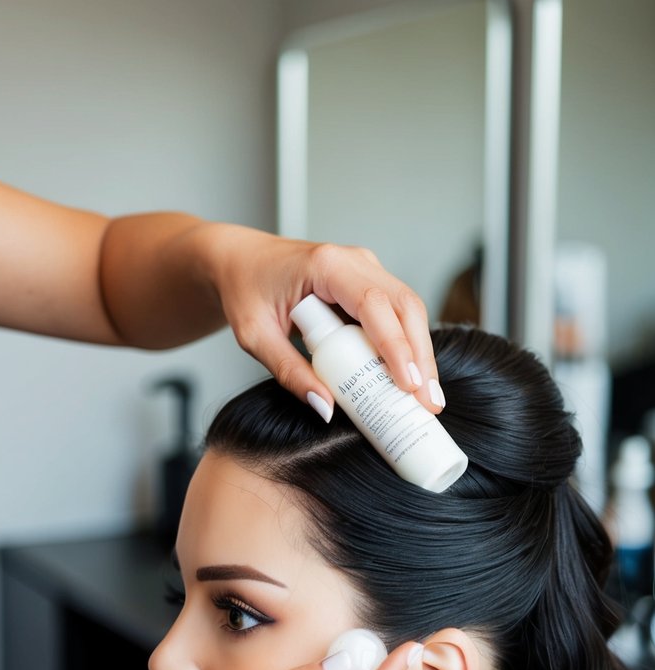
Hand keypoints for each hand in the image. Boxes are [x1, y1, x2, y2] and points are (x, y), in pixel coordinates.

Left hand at [205, 226, 443, 415]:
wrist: (241, 261)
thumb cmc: (244, 290)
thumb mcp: (255, 336)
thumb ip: (288, 372)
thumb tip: (327, 408)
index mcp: (326, 266)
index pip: (374, 304)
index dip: (396, 346)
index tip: (409, 384)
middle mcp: (355, 262)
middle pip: (405, 307)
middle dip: (421, 358)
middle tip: (428, 404)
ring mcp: (366, 270)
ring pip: (409, 310)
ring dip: (421, 355)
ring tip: (428, 400)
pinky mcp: (368, 283)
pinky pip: (397, 314)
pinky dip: (408, 347)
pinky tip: (413, 381)